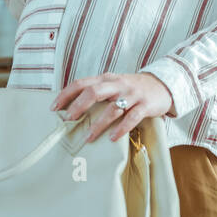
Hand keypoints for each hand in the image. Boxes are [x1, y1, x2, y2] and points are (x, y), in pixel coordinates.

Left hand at [52, 72, 175, 142]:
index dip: (66, 94)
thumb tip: (71, 107)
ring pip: (112, 109)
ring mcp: (132, 95)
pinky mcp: (145, 106)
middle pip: (94, 92)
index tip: (54, 108)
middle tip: (69, 119)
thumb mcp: (114, 84)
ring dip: (99, 124)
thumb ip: (97, 91)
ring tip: (88, 137)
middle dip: (79, 106)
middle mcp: (118, 85)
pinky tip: (113, 138)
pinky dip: (121, 129)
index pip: (82, 83)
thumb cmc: (132, 88)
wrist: (163, 84)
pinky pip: (131, 118)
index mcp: (107, 79)